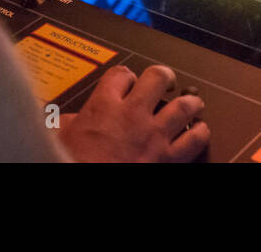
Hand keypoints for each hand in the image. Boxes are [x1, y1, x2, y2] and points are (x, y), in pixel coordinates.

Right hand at [57, 64, 208, 161]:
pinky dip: (200, 134)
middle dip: (164, 77)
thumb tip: (65, 121)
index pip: (122, 74)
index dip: (127, 76)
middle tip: (165, 83)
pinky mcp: (168, 158)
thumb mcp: (60, 139)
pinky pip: (195, 139)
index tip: (127, 82)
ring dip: (190, 103)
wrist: (85, 185)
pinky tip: (197, 133)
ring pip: (185, 106)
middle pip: (158, 77)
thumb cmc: (73, 163)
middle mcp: (133, 114)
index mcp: (104, 106)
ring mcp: (154, 135)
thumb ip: (68, 124)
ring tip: (190, 103)